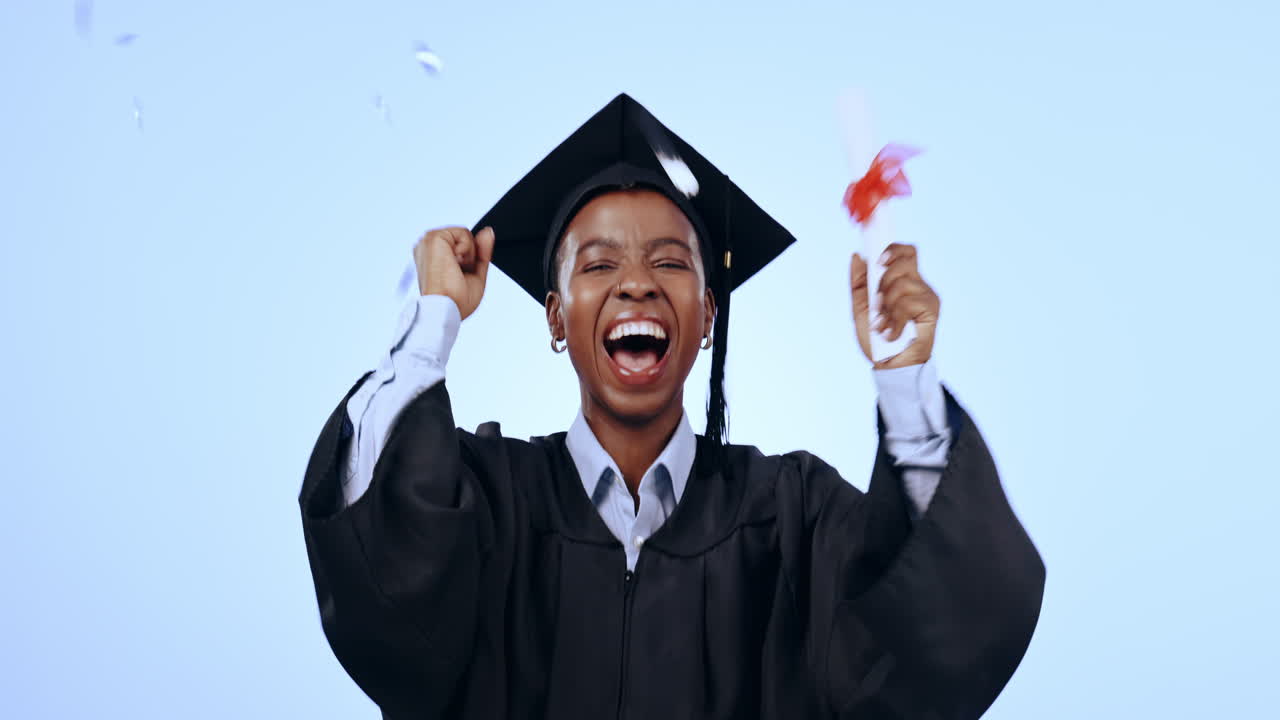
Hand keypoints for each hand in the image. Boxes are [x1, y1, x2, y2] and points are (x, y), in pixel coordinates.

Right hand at [414, 226, 494, 320]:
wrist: (444, 310)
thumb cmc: (456, 301)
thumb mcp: (475, 274)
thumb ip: (482, 251)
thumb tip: (488, 231)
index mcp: (432, 255)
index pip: (461, 244)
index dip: (470, 259)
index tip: (459, 275)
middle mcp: (427, 246)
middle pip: (464, 238)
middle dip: (470, 256)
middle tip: (457, 274)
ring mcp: (428, 240)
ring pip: (465, 234)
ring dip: (468, 254)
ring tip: (454, 269)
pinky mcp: (433, 237)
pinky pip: (464, 232)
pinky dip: (467, 250)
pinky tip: (454, 263)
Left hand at [850, 243, 939, 369]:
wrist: (889, 366)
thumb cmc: (877, 339)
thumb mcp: (860, 308)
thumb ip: (858, 282)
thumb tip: (857, 255)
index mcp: (903, 281)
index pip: (905, 252)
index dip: (893, 249)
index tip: (878, 260)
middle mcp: (918, 285)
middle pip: (905, 260)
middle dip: (883, 281)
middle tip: (878, 305)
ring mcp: (926, 296)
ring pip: (901, 284)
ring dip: (886, 307)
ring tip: (883, 326)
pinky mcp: (931, 310)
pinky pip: (907, 303)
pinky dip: (894, 320)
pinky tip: (892, 333)